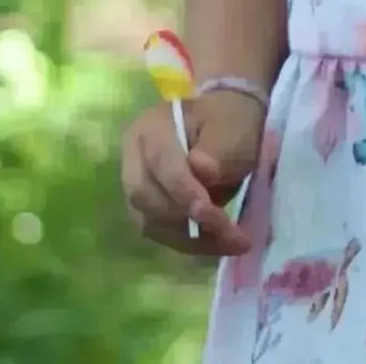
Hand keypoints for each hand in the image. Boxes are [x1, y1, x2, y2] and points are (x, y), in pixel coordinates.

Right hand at [121, 88, 264, 256]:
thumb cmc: (229, 123)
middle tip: (230, 233)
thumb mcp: (232, 129)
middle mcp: (133, 155)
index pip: (160, 162)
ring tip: (231, 242)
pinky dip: (189, 243)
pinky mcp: (146, 208)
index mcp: (151, 126)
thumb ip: (217, 150)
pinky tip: (218, 243)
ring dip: (190, 238)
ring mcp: (136, 184)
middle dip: (186, 220)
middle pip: (145, 197)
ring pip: (150, 222)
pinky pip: (160, 233)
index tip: (215, 215)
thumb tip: (201, 170)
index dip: (185, 192)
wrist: (228, 128)